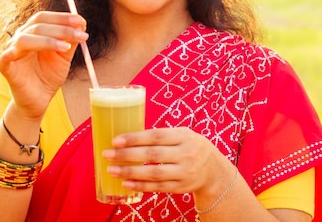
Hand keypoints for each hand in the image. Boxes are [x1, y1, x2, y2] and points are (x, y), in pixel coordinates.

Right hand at [0, 11, 87, 119]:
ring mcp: (12, 53)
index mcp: (33, 33)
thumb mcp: (64, 57)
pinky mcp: (6, 69)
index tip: (80, 21)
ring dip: (47, 40)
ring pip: (24, 39)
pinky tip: (15, 52)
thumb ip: (71, 41)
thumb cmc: (49, 75)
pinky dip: (8, 54)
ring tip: (66, 47)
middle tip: (80, 34)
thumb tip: (81, 24)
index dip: (62, 17)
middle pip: (37, 26)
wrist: (39, 100)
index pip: (44, 18)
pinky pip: (3, 60)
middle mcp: (21, 39)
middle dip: (61, 28)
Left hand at [103, 127, 228, 194]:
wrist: (213, 170)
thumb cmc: (191, 147)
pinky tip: (126, 184)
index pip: (156, 136)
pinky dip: (140, 186)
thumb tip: (130, 137)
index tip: (116, 140)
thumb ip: (162, 136)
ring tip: (112, 170)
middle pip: (152, 155)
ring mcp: (184, 172)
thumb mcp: (183, 135)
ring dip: (130, 172)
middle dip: (127, 155)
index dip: (135, 138)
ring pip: (153, 173)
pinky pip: (158, 187)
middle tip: (107, 154)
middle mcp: (185, 154)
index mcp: (184, 136)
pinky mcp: (181, 187)